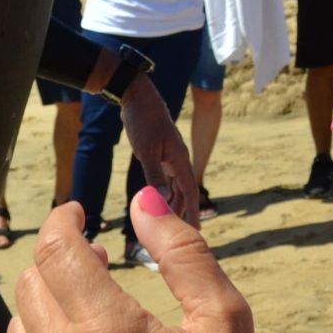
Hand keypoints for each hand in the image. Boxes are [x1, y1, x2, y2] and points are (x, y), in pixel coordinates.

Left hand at [3, 195, 258, 332]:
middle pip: (29, 285)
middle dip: (58, 260)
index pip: (56, 250)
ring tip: (88, 306)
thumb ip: (183, 254)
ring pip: (18, 331)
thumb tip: (144, 198)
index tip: (79, 213)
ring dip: (47, 307)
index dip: (64, 219)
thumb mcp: (225, 323)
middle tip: (94, 257)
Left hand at [120, 77, 199, 224]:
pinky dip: (164, 191)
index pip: (190, 191)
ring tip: (166, 223)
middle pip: (184, 191)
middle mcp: (178, 160)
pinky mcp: (160, 154)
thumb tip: (161, 201)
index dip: (192, 212)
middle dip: (182, 212)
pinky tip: (157, 200)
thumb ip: (155, 175)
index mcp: (179, 159)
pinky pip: (166, 178)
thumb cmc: (143, 121)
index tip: (196, 232)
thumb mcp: (146, 150)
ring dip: (172, 203)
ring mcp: (169, 156)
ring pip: (175, 185)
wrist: (137, 97)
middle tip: (178, 235)